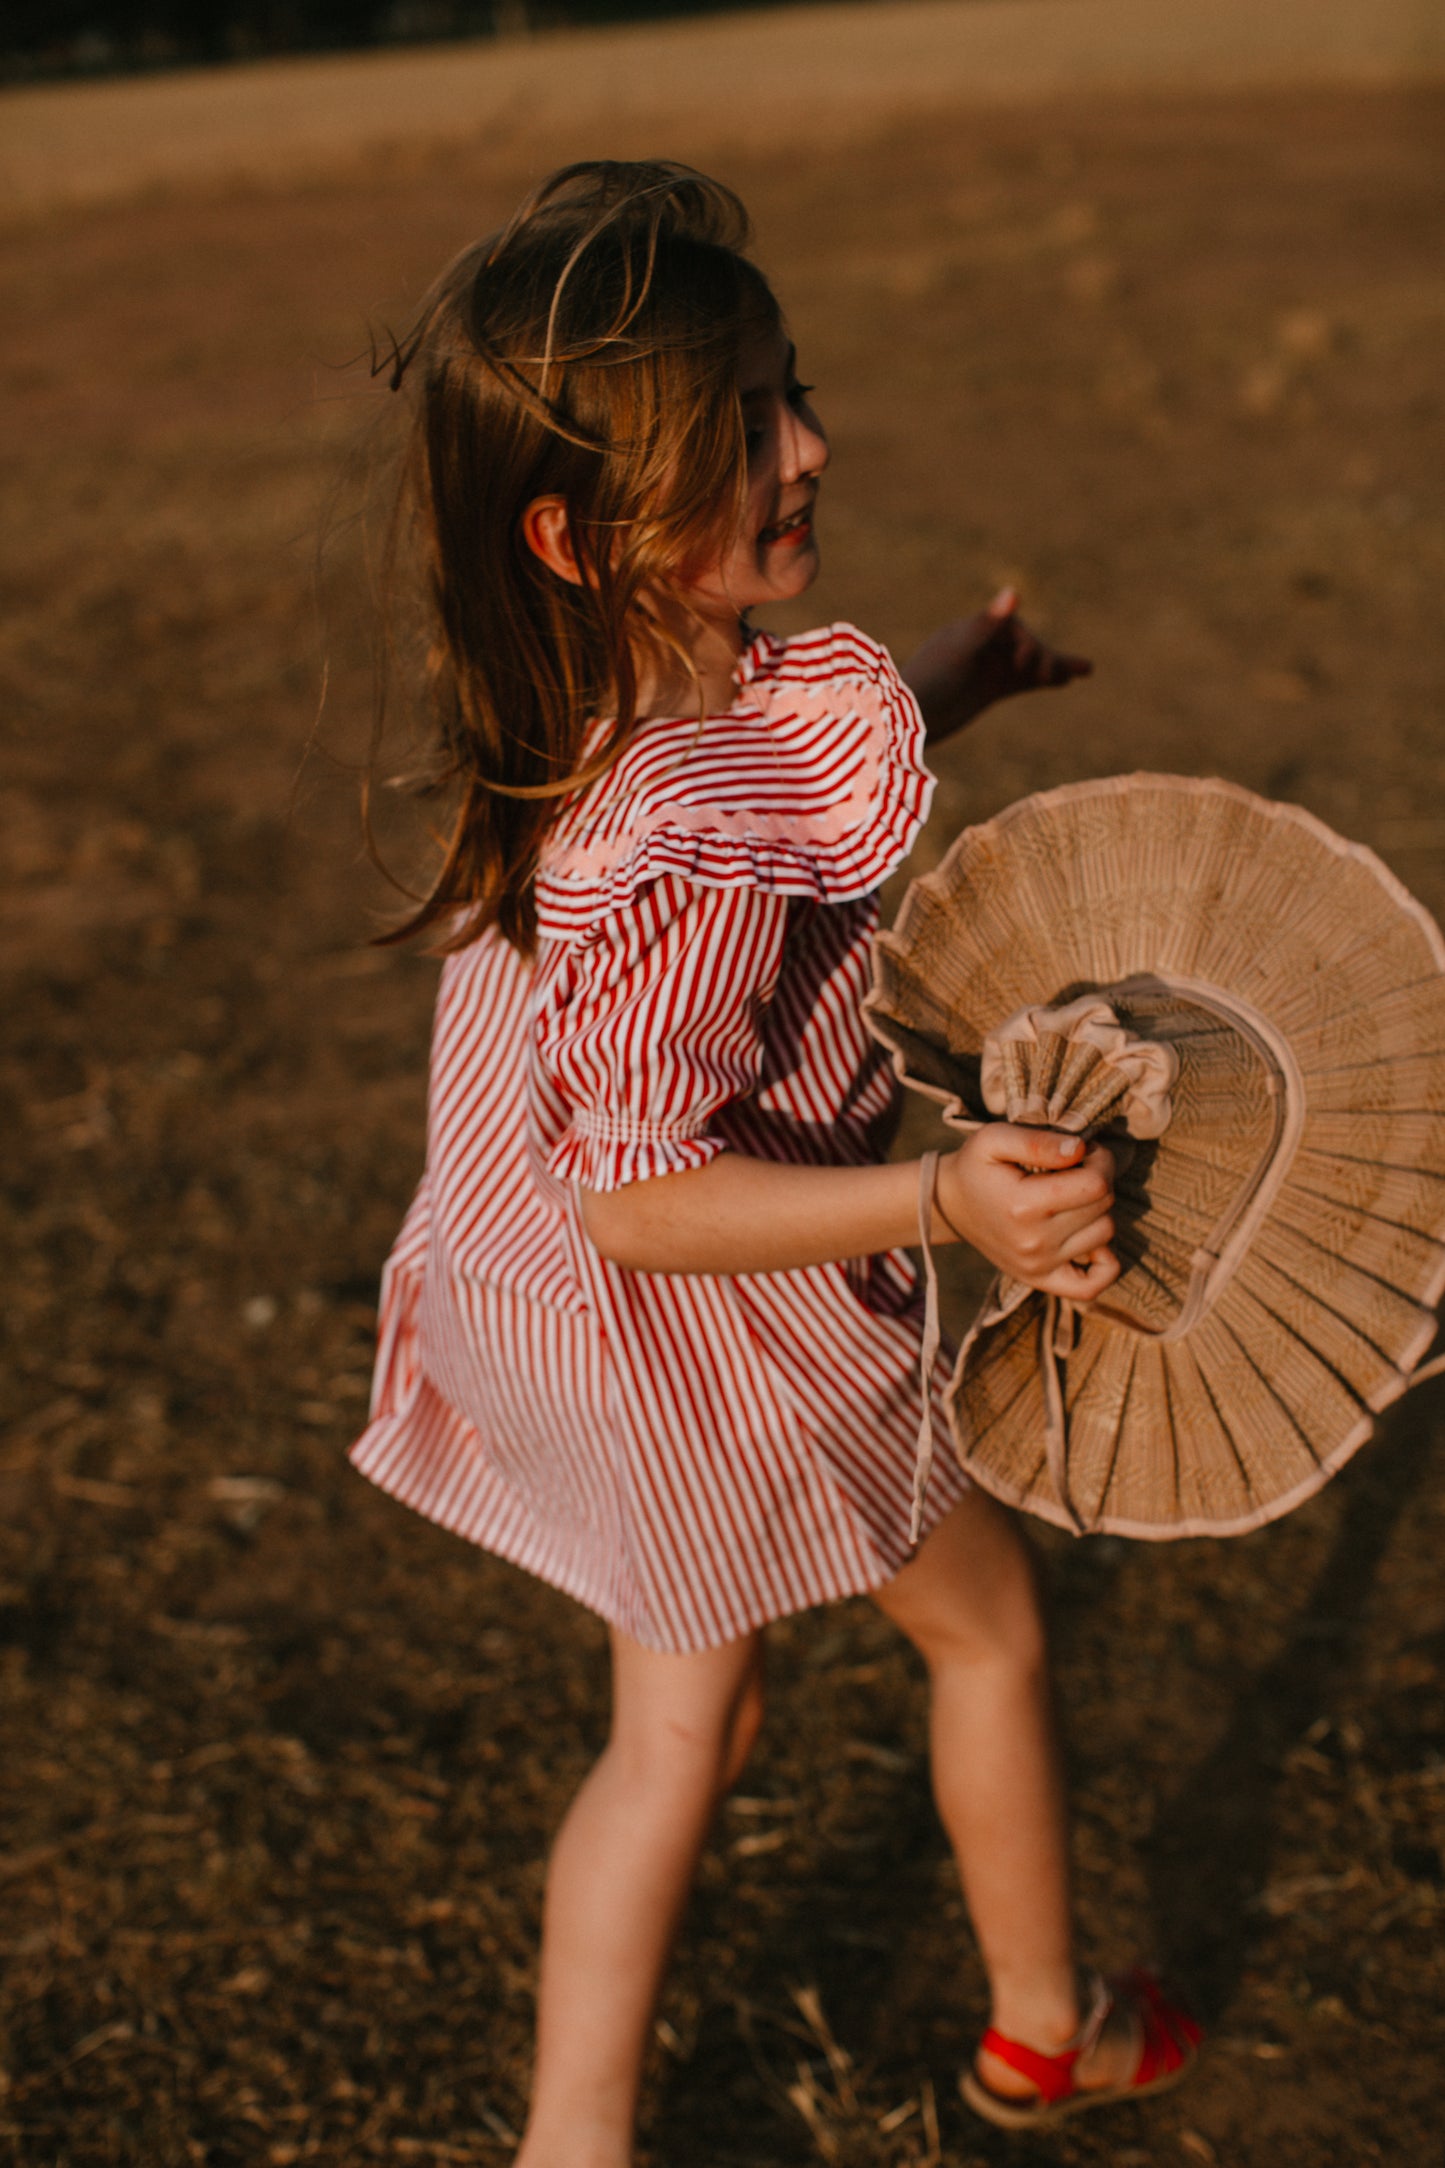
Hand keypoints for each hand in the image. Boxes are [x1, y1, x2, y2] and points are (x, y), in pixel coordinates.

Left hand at [900, 588, 1091, 744]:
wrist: (906, 722)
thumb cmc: (927, 682)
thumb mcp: (961, 651)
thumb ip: (988, 623)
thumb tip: (1014, 592)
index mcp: (970, 630)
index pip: (1011, 628)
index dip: (1025, 644)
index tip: (1023, 665)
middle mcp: (980, 646)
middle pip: (1023, 645)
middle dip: (1042, 658)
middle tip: (1053, 675)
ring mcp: (985, 668)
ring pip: (1027, 663)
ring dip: (1053, 665)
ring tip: (1084, 670)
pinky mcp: (987, 689)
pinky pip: (1022, 681)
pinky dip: (1044, 680)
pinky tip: (1068, 680)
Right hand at [935, 1124, 1118, 1301]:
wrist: (951, 1204)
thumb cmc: (978, 1166)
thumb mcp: (994, 1138)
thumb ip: (1037, 1141)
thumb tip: (1079, 1149)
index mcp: (1023, 1206)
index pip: (1096, 1184)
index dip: (1100, 1160)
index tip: (1082, 1152)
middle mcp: (1033, 1243)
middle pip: (1103, 1207)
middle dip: (1098, 1180)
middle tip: (1074, 1171)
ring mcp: (1038, 1266)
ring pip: (1105, 1234)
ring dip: (1098, 1212)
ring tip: (1072, 1198)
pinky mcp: (1041, 1280)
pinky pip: (1093, 1285)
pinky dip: (1104, 1263)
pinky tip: (1088, 1237)